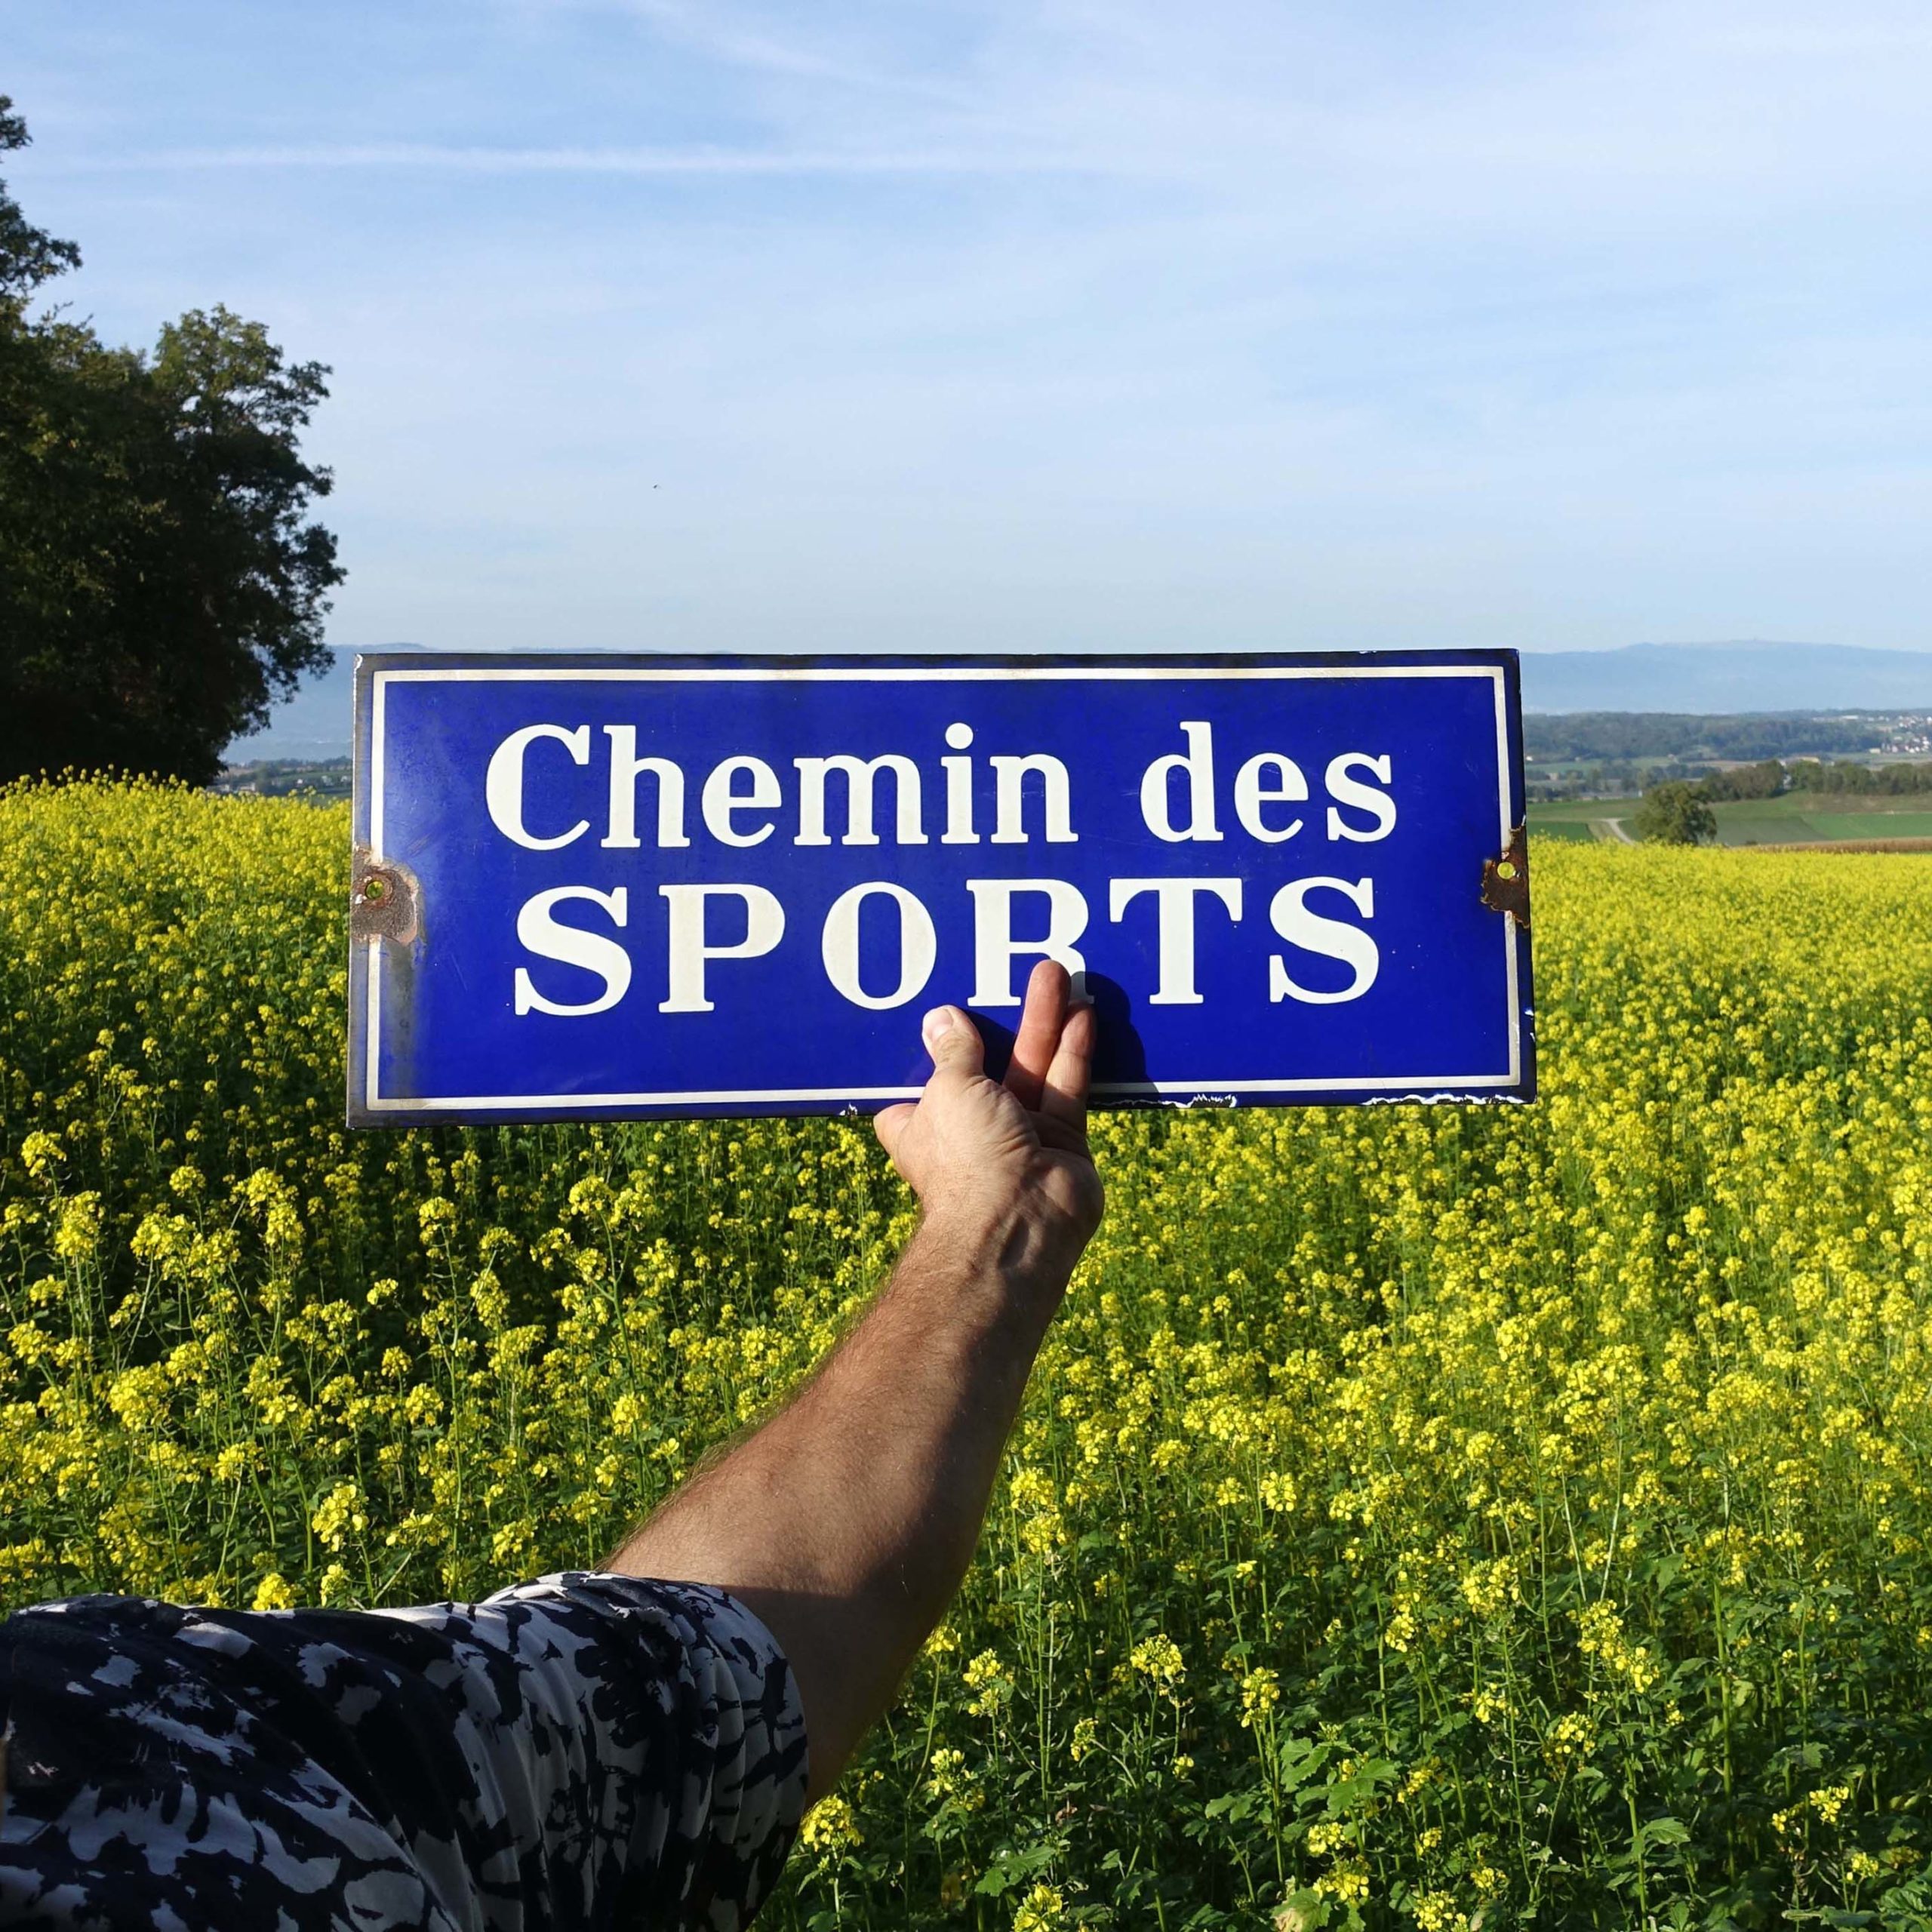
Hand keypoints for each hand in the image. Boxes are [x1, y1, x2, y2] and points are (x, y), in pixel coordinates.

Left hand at [873, 959, 1103, 1275]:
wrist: (1019, 1223)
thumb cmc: (966, 1159)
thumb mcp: (949, 1089)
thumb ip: (954, 1051)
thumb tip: (940, 1018)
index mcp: (924, 1125)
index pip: (920, 1085)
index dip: (931, 1052)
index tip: (941, 1011)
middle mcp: (971, 1130)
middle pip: (989, 1062)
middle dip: (1007, 1017)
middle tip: (1023, 972)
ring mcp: (1019, 1136)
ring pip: (1034, 1067)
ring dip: (1046, 1021)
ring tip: (1058, 972)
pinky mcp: (1062, 1142)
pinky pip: (1068, 1088)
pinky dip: (1074, 1051)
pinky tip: (1083, 1013)